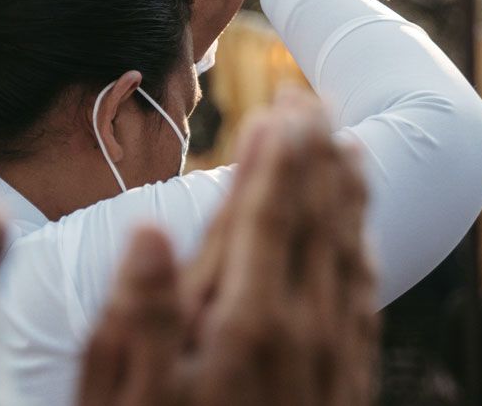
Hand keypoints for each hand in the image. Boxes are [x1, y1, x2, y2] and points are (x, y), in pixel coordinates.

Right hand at [77, 89, 377, 405]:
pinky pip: (363, 299)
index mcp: (244, 324)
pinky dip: (363, 251)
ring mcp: (331, 358)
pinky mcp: (344, 383)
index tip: (282, 107)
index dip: (276, 156)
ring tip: (347, 147)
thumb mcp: (117, 401)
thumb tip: (149, 231)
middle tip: (312, 106)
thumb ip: (137, 315)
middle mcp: (300, 331)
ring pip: (348, 252)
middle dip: (315, 157)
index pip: (267, 214)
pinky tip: (360, 237)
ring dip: (348, 193)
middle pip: (316, 220)